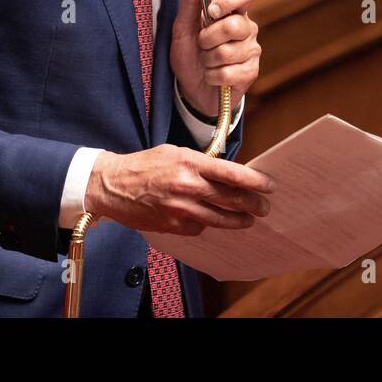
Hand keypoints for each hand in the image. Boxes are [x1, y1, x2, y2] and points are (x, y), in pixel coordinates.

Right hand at [85, 146, 275, 235]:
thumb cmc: (144, 166)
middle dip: (253, 205)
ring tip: (247, 219)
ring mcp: (181, 209)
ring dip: (238, 220)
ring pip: (220, 219)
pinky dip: (206, 224)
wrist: (113, 186)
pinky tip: (207, 219)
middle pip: (231, 199)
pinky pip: (199, 228)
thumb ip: (201, 163)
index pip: (232, 173)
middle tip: (264, 207)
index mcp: (190, 163)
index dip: (255, 181)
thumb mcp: (175, 152)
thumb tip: (226, 173)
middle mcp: (188, 186)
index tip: (268, 186)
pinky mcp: (173, 226)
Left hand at [169, 0, 259, 119]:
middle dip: (208, 38)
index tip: (211, 10)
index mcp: (233, 11)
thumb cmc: (190, 56)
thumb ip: (189, 1)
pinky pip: (228, 72)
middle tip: (202, 45)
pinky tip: (213, 75)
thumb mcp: (182, 28)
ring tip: (207, 61)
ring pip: (228, 51)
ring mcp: (251, 50)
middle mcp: (247, 28)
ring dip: (208, 60)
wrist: (191, 90)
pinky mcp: (251, 72)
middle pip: (234, 25)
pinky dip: (213, 76)